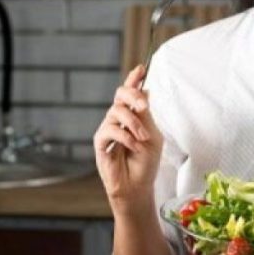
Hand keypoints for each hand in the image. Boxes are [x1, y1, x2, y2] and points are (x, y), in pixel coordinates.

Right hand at [93, 65, 163, 205]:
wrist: (137, 186)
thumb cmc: (145, 163)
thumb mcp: (153, 136)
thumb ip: (147, 116)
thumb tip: (146, 91)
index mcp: (133, 115)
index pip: (132, 92)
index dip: (134, 79)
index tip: (142, 68)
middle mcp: (119, 119)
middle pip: (120, 94)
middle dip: (132, 95)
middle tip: (144, 106)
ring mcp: (109, 129)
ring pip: (116, 111)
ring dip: (133, 124)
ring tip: (143, 139)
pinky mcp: (101, 142)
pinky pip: (110, 130)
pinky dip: (125, 137)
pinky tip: (133, 146)